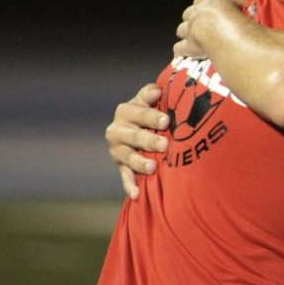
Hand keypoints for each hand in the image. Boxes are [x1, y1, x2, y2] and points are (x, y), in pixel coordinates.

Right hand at [104, 83, 169, 198]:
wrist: (137, 128)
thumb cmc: (150, 111)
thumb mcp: (148, 99)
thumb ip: (151, 93)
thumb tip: (159, 90)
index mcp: (126, 110)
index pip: (138, 111)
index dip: (151, 116)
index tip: (166, 121)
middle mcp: (117, 130)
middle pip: (134, 136)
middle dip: (149, 140)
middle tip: (165, 145)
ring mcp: (117, 150)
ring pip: (128, 157)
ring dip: (140, 163)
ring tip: (153, 168)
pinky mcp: (120, 166)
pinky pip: (125, 177)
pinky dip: (130, 186)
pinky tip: (137, 194)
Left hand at [174, 0, 246, 57]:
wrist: (222, 24)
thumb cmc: (233, 8)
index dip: (204, 2)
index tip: (211, 7)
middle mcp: (196, 12)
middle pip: (188, 13)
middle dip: (193, 18)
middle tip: (203, 24)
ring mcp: (190, 29)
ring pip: (181, 29)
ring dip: (187, 33)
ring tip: (195, 38)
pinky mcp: (189, 46)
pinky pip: (180, 48)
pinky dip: (182, 50)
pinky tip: (186, 52)